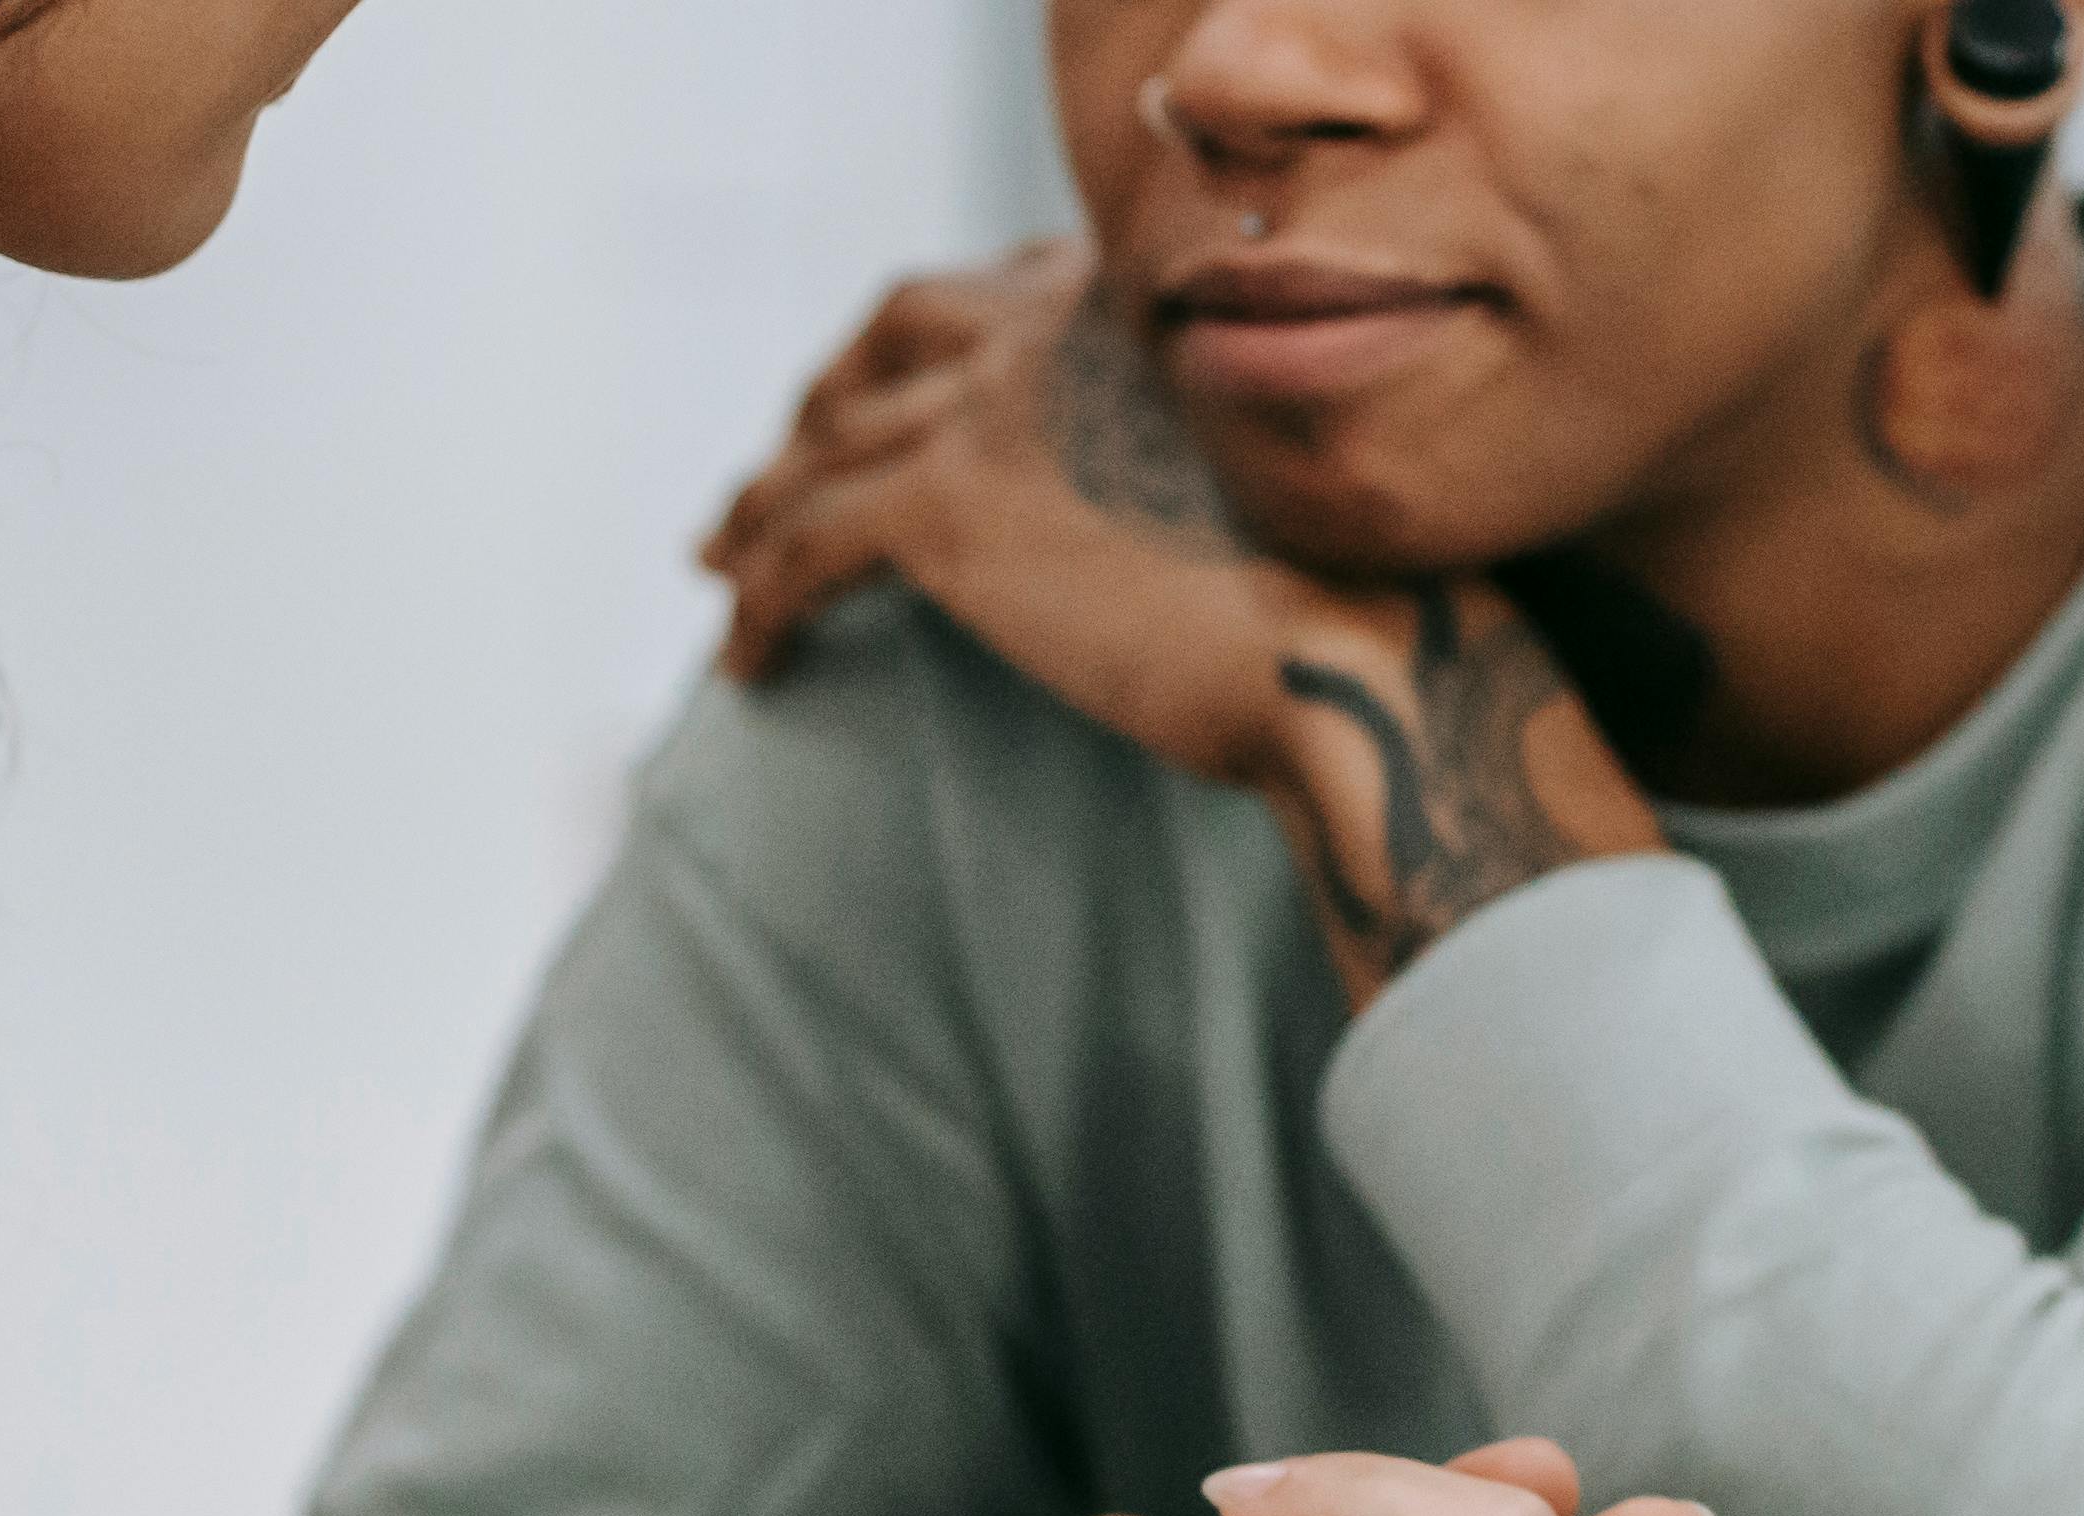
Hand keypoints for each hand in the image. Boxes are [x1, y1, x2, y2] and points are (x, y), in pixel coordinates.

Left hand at [702, 241, 1316, 781]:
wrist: (1358, 652)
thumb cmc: (1361, 602)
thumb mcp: (1278, 476)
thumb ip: (1200, 452)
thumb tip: (1164, 520)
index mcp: (1139, 294)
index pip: (998, 289)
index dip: (930, 342)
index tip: (894, 390)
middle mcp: (1055, 321)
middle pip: (890, 331)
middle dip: (824, 394)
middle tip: (780, 467)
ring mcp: (991, 406)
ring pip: (830, 444)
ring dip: (761, 505)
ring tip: (722, 563)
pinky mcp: (944, 509)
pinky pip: (807, 546)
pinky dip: (760, 598)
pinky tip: (746, 658)